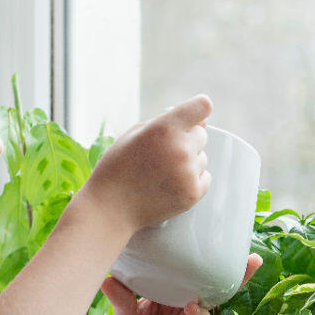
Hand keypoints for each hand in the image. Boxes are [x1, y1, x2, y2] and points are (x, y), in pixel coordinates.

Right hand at [82, 95, 212, 233]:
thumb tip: (202, 121)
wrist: (110, 208)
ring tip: (162, 173)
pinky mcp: (192, 194)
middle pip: (202, 135)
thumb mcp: (134, 134)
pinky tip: (170, 184)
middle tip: (163, 155)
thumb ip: (167, 122)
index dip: (199, 110)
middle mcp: (180, 148)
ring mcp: (188, 172)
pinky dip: (192, 181)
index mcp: (165, 128)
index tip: (196, 116)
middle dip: (187, 141)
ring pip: (202, 158)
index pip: (202, 106)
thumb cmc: (118, 168)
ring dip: (189, 163)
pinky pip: (205, 179)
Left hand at [98, 253, 263, 314]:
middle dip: (234, 280)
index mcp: (172, 295)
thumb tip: (109, 278)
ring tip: (191, 305)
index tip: (236, 248)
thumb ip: (121, 299)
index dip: (217, 264)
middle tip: (248, 265)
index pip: (198, 276)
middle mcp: (184, 311)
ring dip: (201, 310)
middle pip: (214, 294)